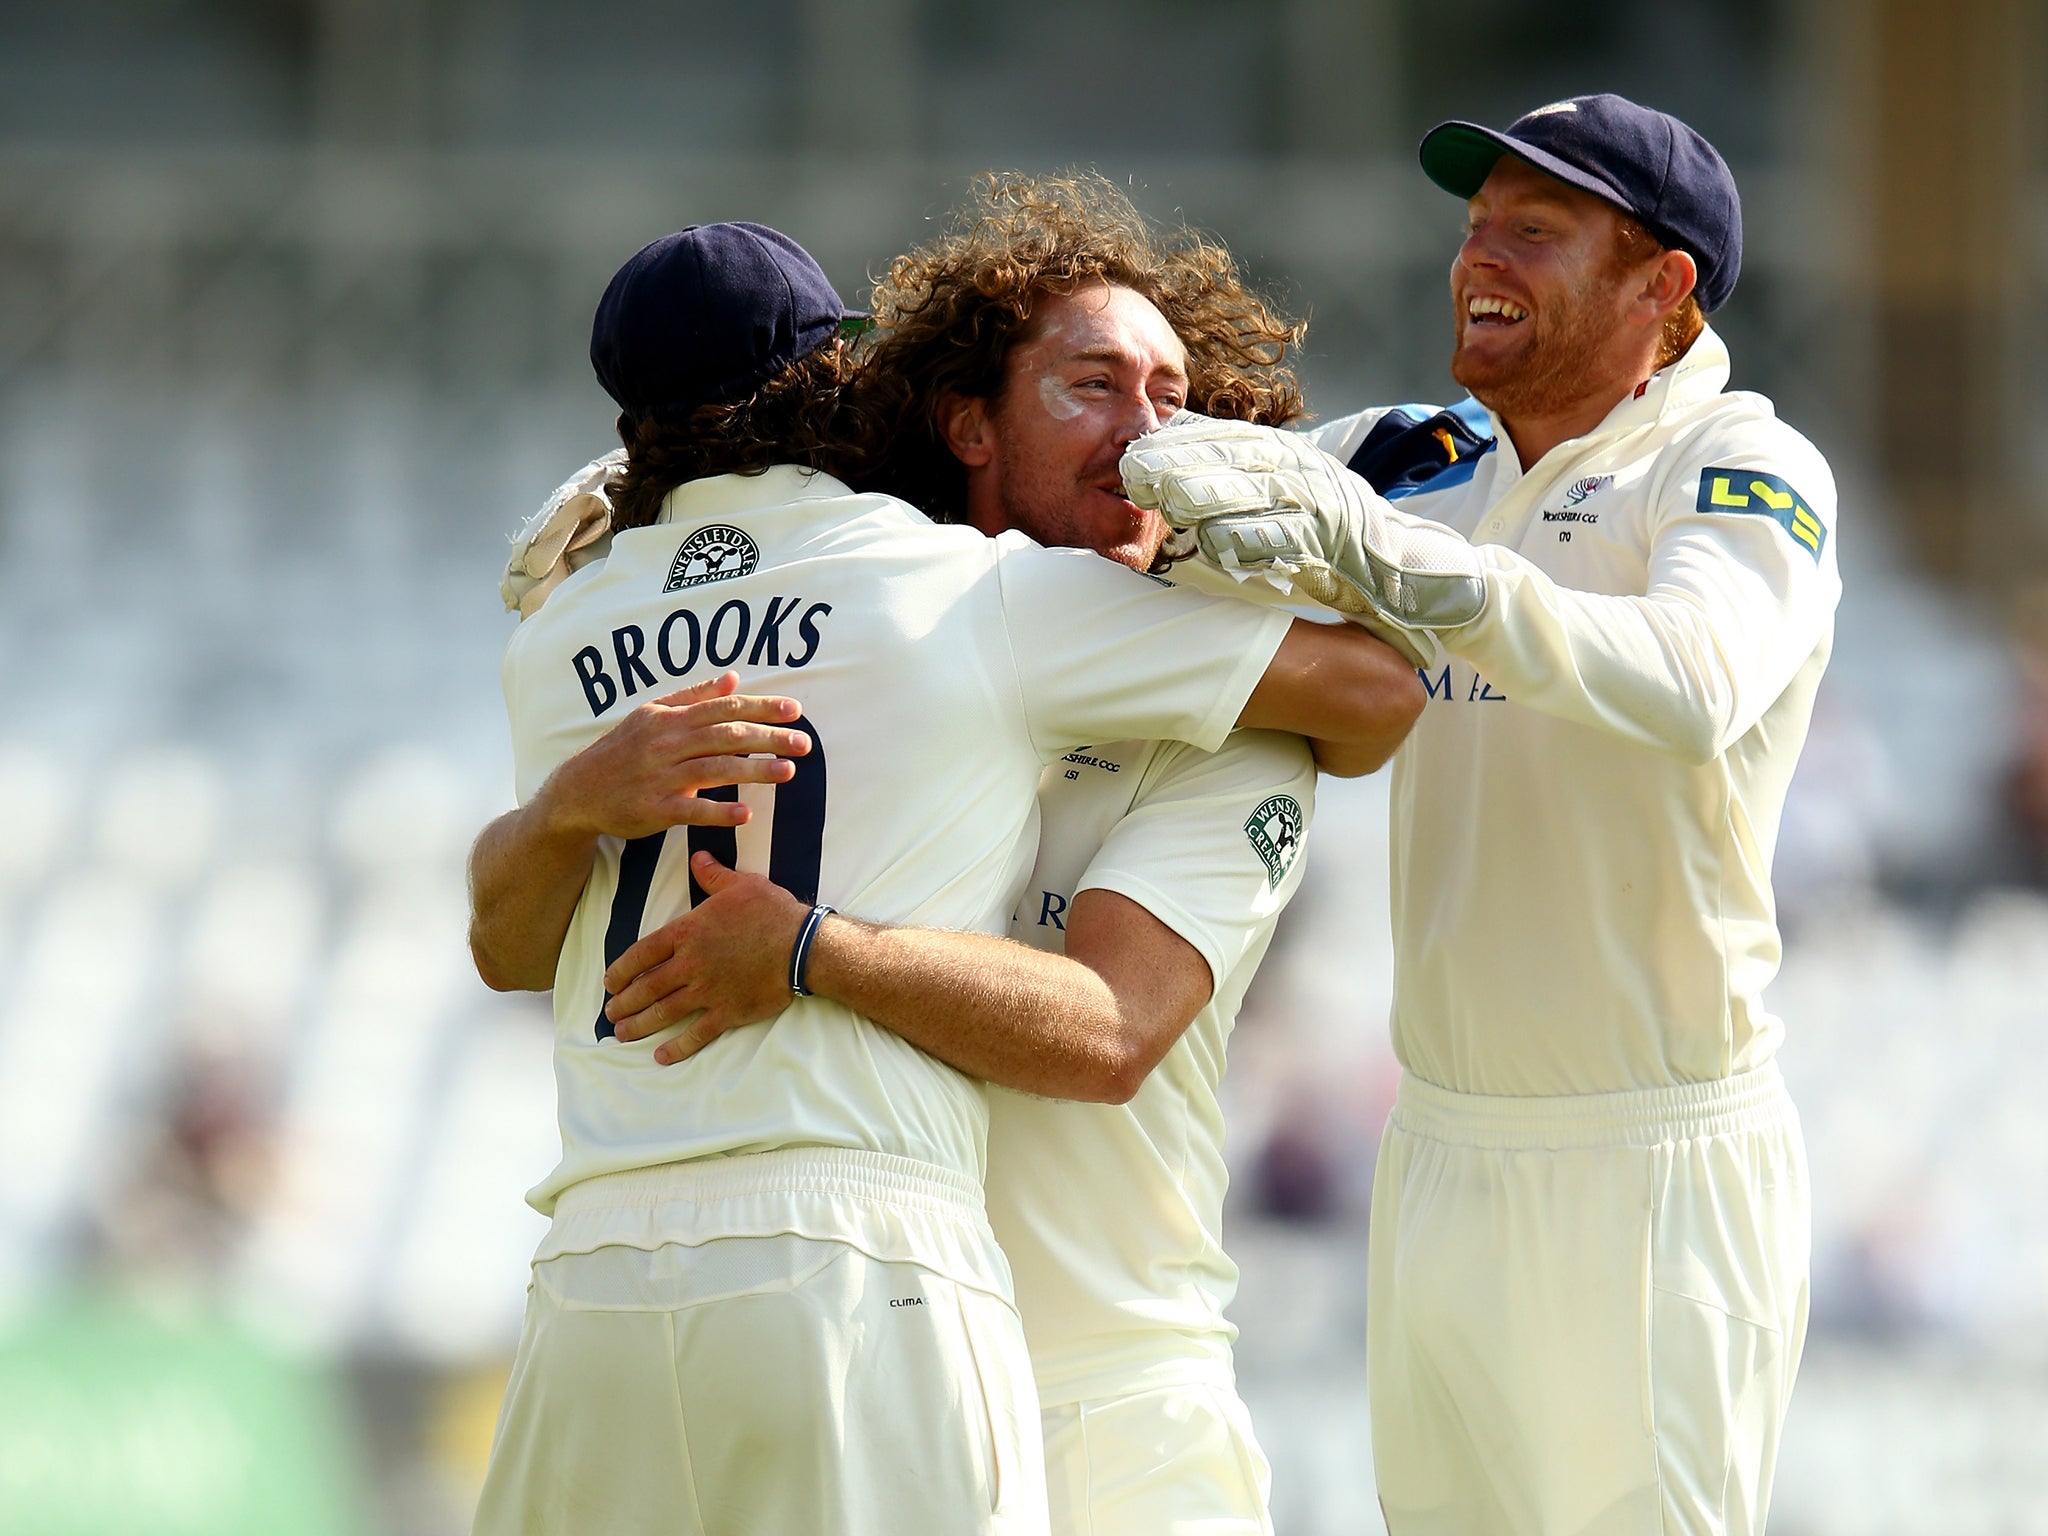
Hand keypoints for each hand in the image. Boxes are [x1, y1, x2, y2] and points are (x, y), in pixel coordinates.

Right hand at [534, 673, 811, 842]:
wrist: (578, 790)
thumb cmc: (622, 750)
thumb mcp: (651, 714)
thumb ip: (693, 697)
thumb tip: (734, 678)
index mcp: (669, 718)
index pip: (723, 708)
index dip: (761, 708)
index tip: (794, 710)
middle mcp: (665, 743)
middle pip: (725, 736)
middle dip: (768, 738)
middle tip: (804, 743)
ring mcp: (659, 776)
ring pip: (714, 769)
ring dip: (753, 771)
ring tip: (788, 772)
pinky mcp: (654, 808)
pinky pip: (691, 809)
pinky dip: (719, 811)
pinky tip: (746, 814)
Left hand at [606, 852, 811, 1063]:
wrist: (803, 946)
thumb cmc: (772, 912)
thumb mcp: (741, 885)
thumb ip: (713, 875)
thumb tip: (698, 857)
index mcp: (688, 933)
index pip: (642, 953)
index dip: (621, 969)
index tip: (610, 982)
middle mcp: (690, 964)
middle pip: (647, 986)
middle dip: (624, 1002)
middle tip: (610, 1012)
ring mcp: (707, 991)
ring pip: (663, 1012)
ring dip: (639, 1025)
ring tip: (622, 1034)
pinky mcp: (727, 1012)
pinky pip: (696, 1034)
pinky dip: (677, 1047)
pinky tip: (662, 1056)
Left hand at [1122, 414, 1486, 655]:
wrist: (1413, 573)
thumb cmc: (1338, 543)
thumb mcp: (1288, 503)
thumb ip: (1241, 491)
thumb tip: (1176, 483)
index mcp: (1292, 458)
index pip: (1230, 440)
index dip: (1181, 442)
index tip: (1134, 449)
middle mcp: (1308, 473)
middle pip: (1238, 461)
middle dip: (1184, 462)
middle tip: (1135, 470)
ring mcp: (1326, 508)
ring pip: (1263, 495)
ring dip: (1214, 495)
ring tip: (1170, 499)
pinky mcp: (1339, 546)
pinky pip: (1294, 542)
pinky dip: (1257, 540)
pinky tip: (1219, 543)